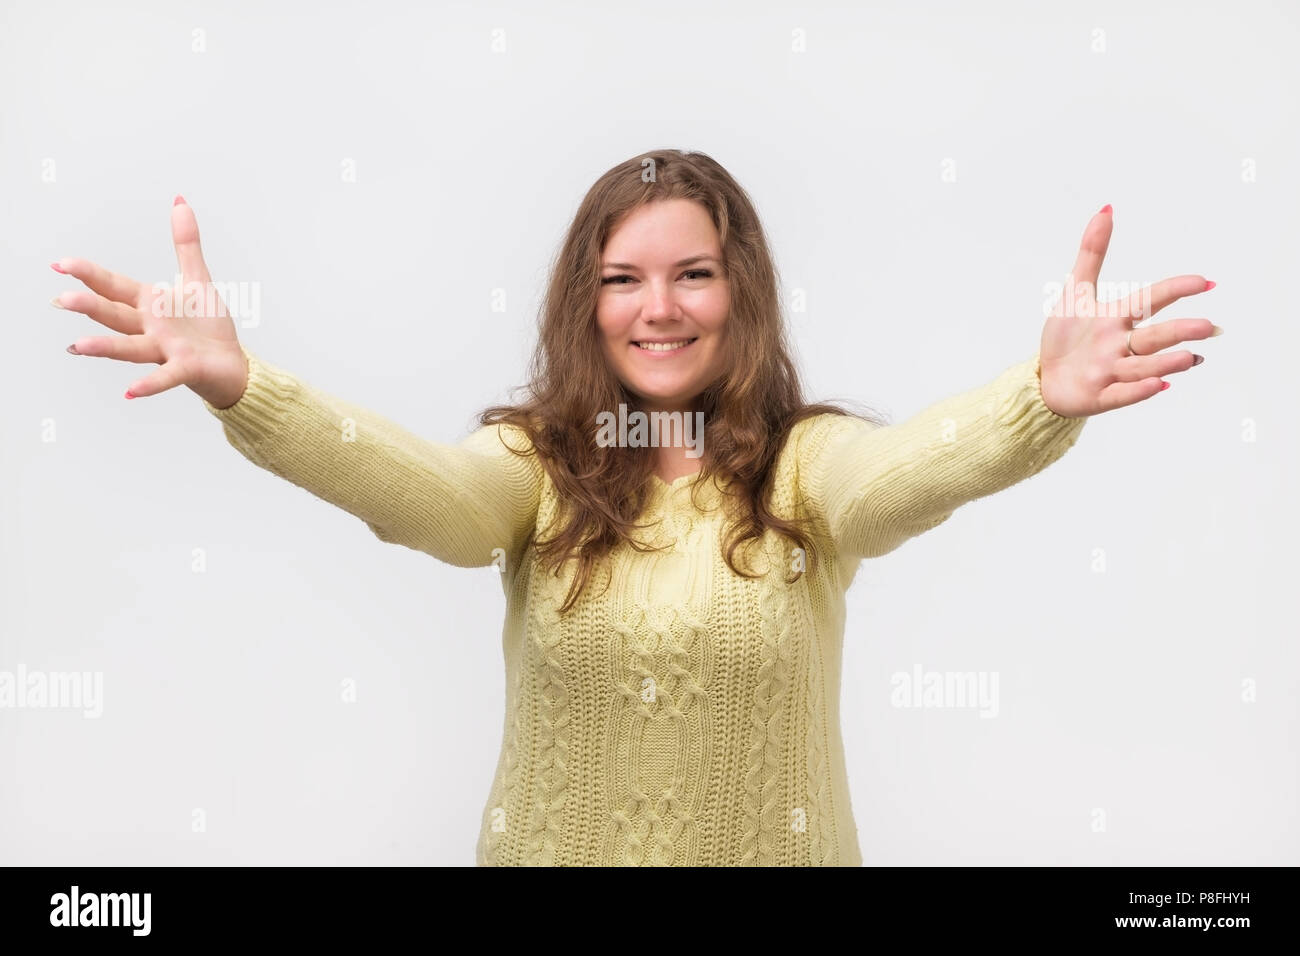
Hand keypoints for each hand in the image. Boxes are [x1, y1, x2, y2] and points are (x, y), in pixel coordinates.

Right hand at [52, 196, 248, 407]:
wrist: (232, 365)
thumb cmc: (209, 328)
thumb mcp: (197, 280)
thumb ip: (186, 244)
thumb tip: (180, 202)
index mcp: (151, 305)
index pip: (114, 287)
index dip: (89, 275)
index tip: (60, 264)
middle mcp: (151, 328)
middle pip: (115, 315)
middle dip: (89, 306)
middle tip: (61, 299)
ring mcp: (166, 350)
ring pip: (131, 347)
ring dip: (105, 346)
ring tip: (77, 345)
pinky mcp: (185, 369)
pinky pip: (165, 376)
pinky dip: (149, 383)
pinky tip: (130, 391)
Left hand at [1038, 205, 1219, 417]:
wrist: (1045, 378)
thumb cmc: (1067, 336)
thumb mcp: (1075, 292)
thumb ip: (1092, 253)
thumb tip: (1106, 208)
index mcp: (1118, 318)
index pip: (1152, 300)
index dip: (1176, 290)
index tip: (1205, 282)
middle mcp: (1121, 346)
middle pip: (1156, 337)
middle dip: (1182, 332)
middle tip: (1210, 328)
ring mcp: (1112, 372)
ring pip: (1144, 366)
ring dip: (1167, 362)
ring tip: (1190, 358)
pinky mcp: (1100, 397)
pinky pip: (1122, 394)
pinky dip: (1138, 390)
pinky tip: (1158, 385)